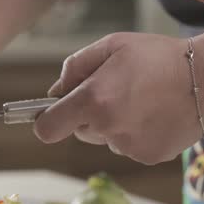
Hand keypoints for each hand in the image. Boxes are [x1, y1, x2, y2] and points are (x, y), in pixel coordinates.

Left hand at [34, 32, 202, 164]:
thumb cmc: (158, 57)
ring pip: (104, 139)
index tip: (51, 115)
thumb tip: (55, 92)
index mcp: (92, 100)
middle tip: (115, 94)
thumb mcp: (111, 46)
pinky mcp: (148, 156)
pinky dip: (135, 135)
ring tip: (140, 102)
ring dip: (112, 125)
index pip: (47, 128)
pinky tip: (153, 115)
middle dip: (87, 115)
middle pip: (79, 131)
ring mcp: (128, 146)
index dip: (45, 122)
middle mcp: (107, 127)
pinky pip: (128, 147)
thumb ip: (75, 68)